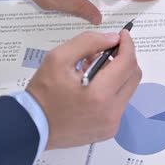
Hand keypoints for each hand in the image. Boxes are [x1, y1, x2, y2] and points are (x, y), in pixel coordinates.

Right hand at [26, 30, 141, 148]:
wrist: (31, 127)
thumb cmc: (43, 91)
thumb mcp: (59, 58)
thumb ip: (88, 42)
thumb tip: (113, 38)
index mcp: (99, 94)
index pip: (127, 63)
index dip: (128, 45)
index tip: (122, 35)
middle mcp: (111, 112)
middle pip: (133, 76)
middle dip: (124, 59)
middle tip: (106, 51)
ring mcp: (112, 124)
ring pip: (128, 89)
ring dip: (117, 74)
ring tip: (94, 69)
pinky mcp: (109, 130)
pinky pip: (120, 103)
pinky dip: (112, 89)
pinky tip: (93, 86)